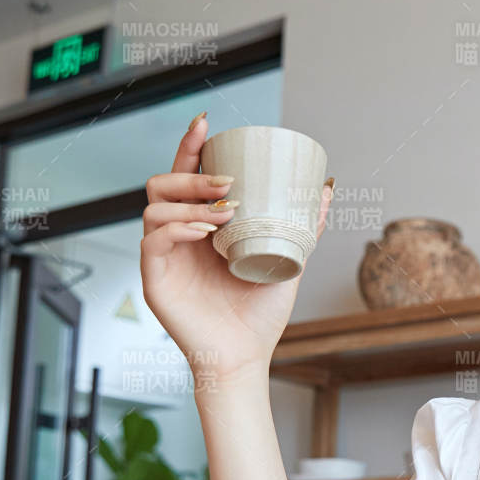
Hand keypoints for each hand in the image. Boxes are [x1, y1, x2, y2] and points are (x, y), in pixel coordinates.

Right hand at [140, 112, 334, 384]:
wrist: (246, 356)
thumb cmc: (258, 313)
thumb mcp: (288, 261)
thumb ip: (303, 227)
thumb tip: (327, 190)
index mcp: (200, 226)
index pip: (187, 176)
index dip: (190, 146)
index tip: (206, 122)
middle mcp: (176, 236)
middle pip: (162, 183)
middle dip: (192, 175)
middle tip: (228, 182)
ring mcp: (162, 257)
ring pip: (154, 208)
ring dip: (189, 203)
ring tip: (223, 213)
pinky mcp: (154, 279)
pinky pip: (152, 241)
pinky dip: (177, 229)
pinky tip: (204, 232)